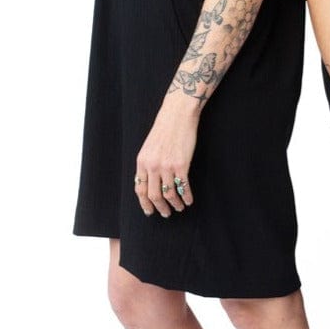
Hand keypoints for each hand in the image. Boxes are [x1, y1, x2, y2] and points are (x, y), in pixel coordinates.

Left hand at [134, 100, 198, 216]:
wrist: (177, 115)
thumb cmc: (165, 129)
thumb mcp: (149, 147)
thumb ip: (148, 164)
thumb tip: (149, 182)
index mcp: (142, 161)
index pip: (140, 189)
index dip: (144, 203)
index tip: (149, 211)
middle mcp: (152, 166)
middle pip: (153, 195)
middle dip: (160, 208)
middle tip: (166, 213)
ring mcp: (166, 166)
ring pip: (169, 194)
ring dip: (175, 204)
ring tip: (179, 207)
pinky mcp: (181, 164)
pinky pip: (183, 187)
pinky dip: (186, 196)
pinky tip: (189, 200)